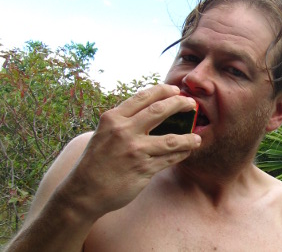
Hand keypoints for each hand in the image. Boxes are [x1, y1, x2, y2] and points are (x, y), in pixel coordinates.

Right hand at [57, 84, 200, 219]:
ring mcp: (135, 150)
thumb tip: (151, 110)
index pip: (143, 97)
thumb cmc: (96, 161)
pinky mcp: (143, 169)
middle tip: (192, 105)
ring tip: (197, 138)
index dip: (163, 90)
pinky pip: (169, 159)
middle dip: (180, 104)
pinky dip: (181, 154)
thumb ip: (124, 121)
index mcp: (113, 118)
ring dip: (188, 137)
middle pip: (160, 111)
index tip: (176, 90)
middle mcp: (124, 131)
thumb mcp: (104, 133)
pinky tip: (186, 152)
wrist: (84, 191)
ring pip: (171, 139)